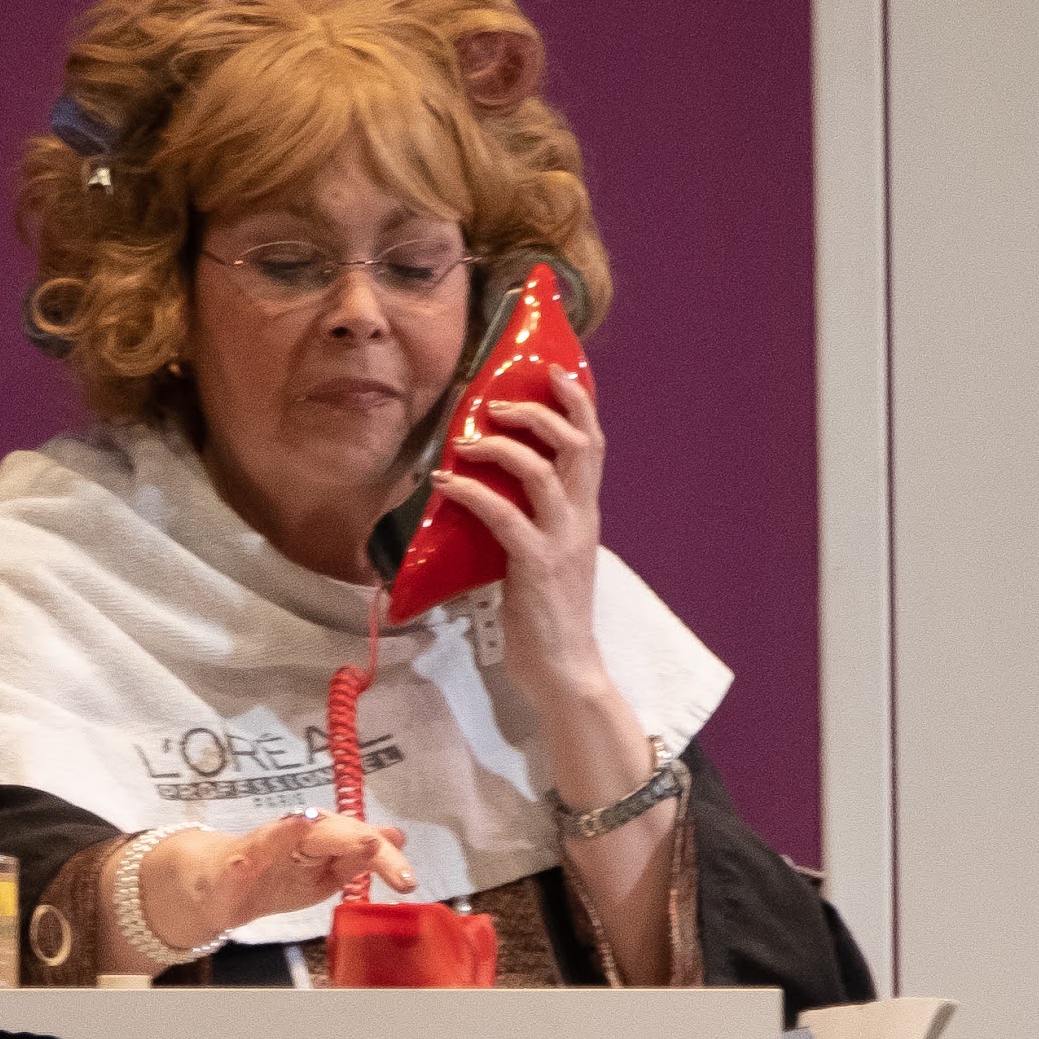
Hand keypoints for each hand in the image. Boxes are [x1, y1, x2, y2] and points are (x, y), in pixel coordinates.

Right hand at [132, 807, 412, 960]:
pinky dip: (277, 837)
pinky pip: (258, 847)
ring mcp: (268, 847)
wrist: (210, 888)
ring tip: (365, 838)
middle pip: (335, 833)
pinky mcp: (238, 861)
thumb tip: (398, 836)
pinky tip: (296, 825)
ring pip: (303, 835)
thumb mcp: (319, 873)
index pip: (357, 844)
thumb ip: (356, 856)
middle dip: (363, 844)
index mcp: (320, 844)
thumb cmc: (269, 877)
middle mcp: (297, 838)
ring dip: (334, 833)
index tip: (408, 879)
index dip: (385, 858)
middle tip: (390, 853)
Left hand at [435, 367, 609, 713]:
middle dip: (542, 411)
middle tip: (499, 400)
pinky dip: (472, 492)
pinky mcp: (535, 564)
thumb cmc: (549, 614)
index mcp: (586, 514)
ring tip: (466, 440)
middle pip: (579, 444)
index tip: (556, 371)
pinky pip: (503, 513)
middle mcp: (581, 519)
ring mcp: (561, 540)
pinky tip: (445, 483)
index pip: (593, 445)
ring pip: (541, 471)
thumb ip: (535, 520)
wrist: (565, 667)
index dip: (578, 403)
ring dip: (500, 446)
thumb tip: (494, 490)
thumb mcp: (549, 555)